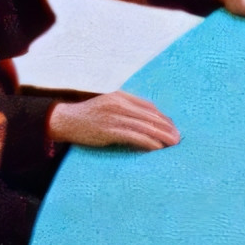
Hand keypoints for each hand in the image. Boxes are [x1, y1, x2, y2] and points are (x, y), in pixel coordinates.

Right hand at [49, 92, 179, 150]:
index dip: (163, 118)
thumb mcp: (108, 105)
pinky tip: (157, 148)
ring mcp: (114, 117)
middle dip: (167, 128)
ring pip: (144, 127)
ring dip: (161, 136)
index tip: (173, 127)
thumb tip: (148, 120)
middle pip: (150, 116)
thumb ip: (126, 109)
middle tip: (179, 138)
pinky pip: (134, 137)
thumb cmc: (89, 115)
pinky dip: (148, 142)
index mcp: (120, 96)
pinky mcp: (109, 130)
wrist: (65, 120)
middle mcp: (119, 104)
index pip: (149, 106)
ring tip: (173, 144)